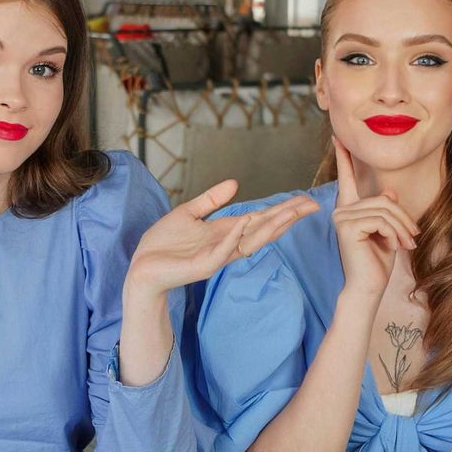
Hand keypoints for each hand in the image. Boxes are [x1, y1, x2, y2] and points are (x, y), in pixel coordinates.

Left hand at [125, 179, 319, 298]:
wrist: (141, 268)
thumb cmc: (162, 245)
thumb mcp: (188, 213)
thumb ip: (211, 200)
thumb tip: (235, 183)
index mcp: (225, 232)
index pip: (260, 220)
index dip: (282, 210)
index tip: (304, 200)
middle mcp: (227, 245)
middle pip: (263, 231)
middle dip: (286, 218)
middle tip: (310, 205)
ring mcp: (217, 257)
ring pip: (249, 242)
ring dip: (268, 227)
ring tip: (288, 213)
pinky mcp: (202, 266)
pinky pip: (221, 252)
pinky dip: (232, 237)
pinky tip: (243, 223)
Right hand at [330, 137, 418, 299]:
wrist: (368, 287)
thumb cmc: (377, 262)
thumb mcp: (387, 232)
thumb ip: (386, 210)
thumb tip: (391, 194)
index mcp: (349, 209)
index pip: (347, 177)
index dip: (343, 156)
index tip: (338, 136)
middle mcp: (341, 210)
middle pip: (383, 199)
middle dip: (403, 218)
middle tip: (414, 237)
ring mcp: (341, 217)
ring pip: (385, 209)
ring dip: (402, 227)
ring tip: (407, 244)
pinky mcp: (347, 226)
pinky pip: (381, 219)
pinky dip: (394, 233)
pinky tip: (394, 247)